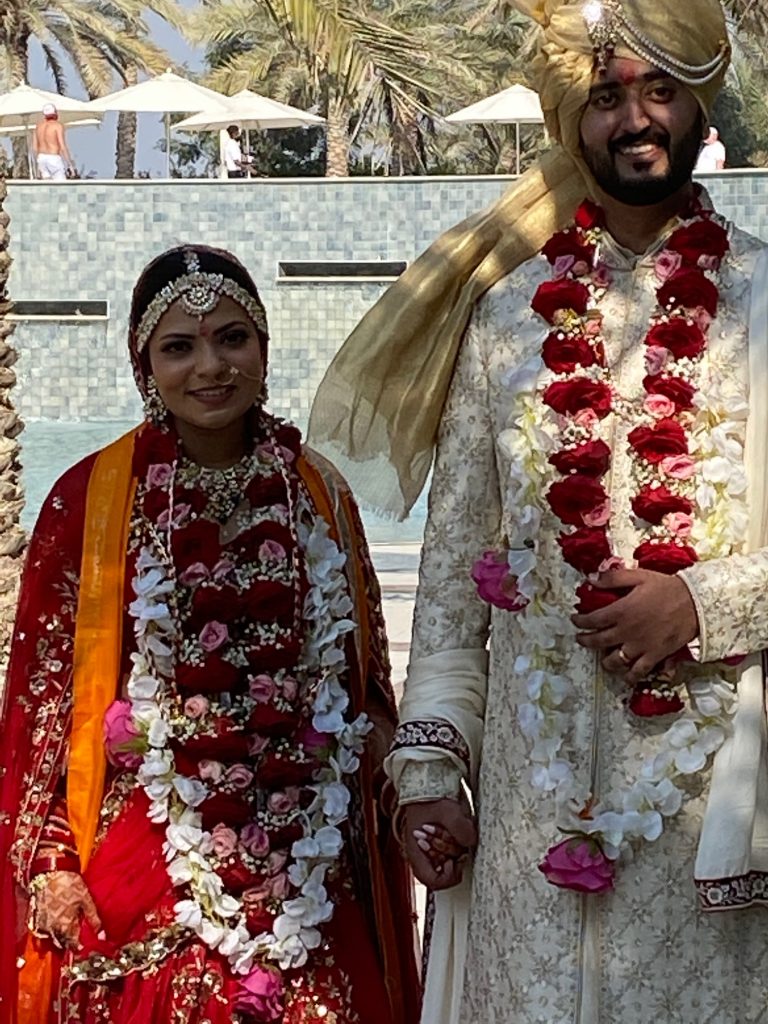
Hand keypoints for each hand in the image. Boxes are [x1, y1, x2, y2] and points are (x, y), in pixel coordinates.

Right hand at [32, 871, 100, 948]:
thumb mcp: (86, 900)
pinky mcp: (35, 918)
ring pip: (51, 938)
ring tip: (67, 927)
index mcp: (65, 927)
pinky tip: (56, 920)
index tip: (84, 945)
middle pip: (61, 944)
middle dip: (69, 942)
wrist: (51, 871)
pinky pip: (42, 930)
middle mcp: (51, 929)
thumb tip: (102, 936)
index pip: (72, 946)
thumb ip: (94, 920)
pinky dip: (50, 929)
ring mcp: (41, 925)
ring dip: (59, 936)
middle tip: (77, 936)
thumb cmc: (70, 884)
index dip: (79, 947)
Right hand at [401, 799, 476, 890]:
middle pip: (443, 872)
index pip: (432, 881)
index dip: (447, 876)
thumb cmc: (430, 799)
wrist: (428, 787)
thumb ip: (461, 829)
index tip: (455, 861)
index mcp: (416, 851)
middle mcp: (423, 854)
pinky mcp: (440, 844)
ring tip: (455, 830)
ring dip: (456, 849)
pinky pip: (453, 852)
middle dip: (454, 858)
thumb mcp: (447, 811)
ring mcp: (432, 850)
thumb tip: (471, 842)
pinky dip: (458, 843)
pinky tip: (456, 830)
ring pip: (449, 861)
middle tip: (458, 842)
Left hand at [571, 569, 698, 683]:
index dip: (580, 621)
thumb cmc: (667, 588)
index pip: (592, 620)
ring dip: (605, 661)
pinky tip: (626, 675)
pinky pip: (639, 671)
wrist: (696, 603)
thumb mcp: (639, 576)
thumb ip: (613, 578)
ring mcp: (641, 646)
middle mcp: (627, 631)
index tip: (575, 621)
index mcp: (621, 611)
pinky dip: (630, 676)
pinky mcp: (655, 656)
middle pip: (599, 641)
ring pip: (615, 660)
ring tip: (602, 659)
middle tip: (581, 639)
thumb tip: (590, 580)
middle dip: (586, 641)